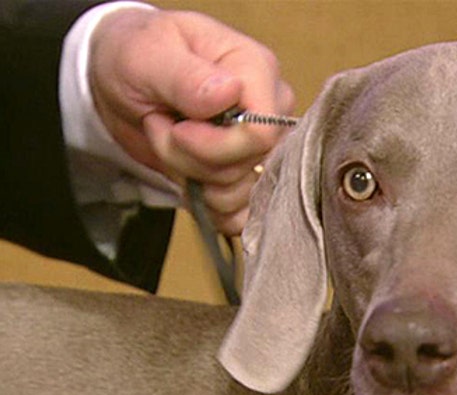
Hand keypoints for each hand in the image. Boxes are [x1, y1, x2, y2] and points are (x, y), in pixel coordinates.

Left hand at [89, 7, 294, 234]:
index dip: (215, 144)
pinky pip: (239, 213)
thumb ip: (187, 77)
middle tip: (160, 126)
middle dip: (191, 159)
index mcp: (257, 70)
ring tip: (168, 140)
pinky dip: (205, 203)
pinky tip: (184, 175)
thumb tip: (230, 92)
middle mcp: (269, 110)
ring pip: (238, 193)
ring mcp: (260, 146)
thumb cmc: (137, 53)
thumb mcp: (148, 55)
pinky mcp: (245, 174)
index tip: (177, 128)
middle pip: (247, 166)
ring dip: (191, 178)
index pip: (262, 132)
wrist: (121, 78)